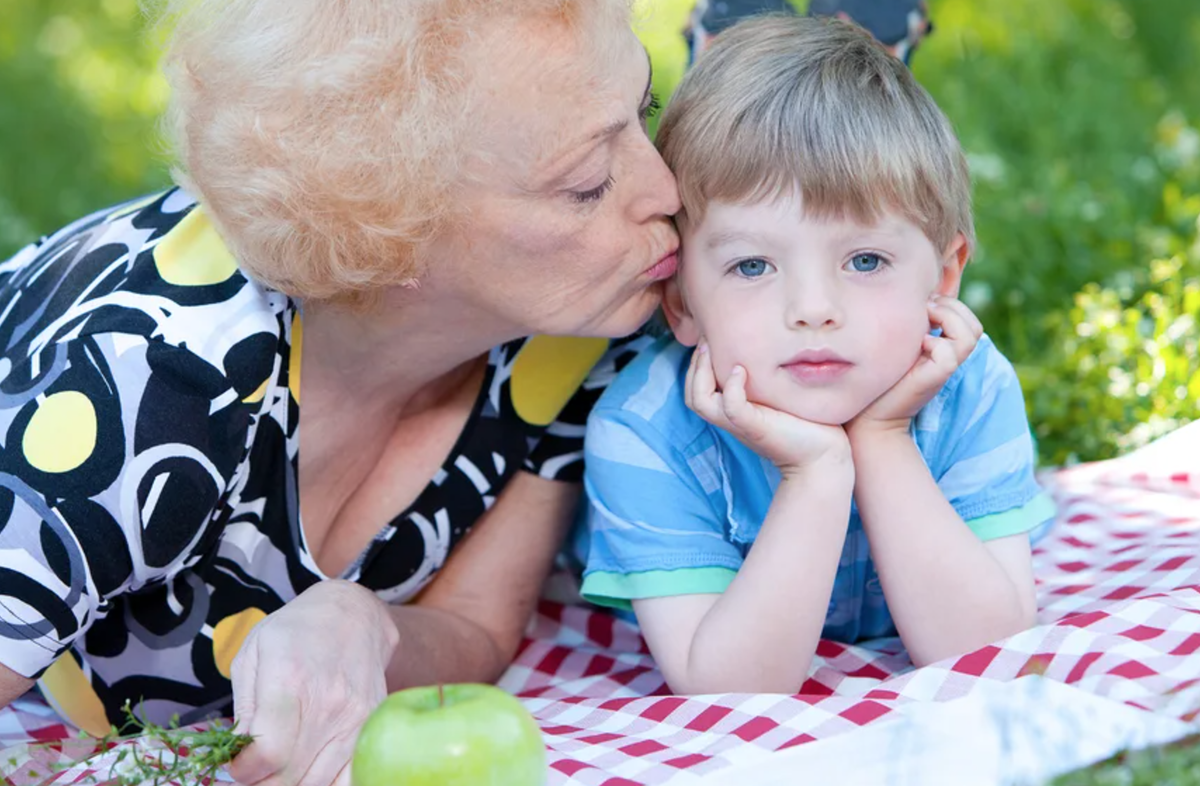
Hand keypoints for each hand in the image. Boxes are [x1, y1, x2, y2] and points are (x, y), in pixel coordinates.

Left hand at [227, 580, 399, 785]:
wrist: (354, 614)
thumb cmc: (296, 631)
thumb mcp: (253, 655)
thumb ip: (244, 710)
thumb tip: (239, 755)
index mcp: (290, 680)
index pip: (269, 754)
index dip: (244, 771)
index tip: (237, 764)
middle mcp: (329, 703)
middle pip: (291, 776)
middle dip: (262, 782)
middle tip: (254, 767)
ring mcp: (357, 718)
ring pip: (318, 782)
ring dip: (291, 783)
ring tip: (279, 765)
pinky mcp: (372, 727)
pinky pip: (350, 778)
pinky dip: (326, 782)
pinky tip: (310, 768)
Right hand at [685, 343, 850, 476]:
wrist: (824, 456)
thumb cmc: (807, 422)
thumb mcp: (780, 393)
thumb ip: (768, 376)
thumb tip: (770, 343)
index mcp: (732, 411)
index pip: (696, 388)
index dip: (697, 363)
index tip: (712, 337)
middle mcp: (730, 418)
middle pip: (692, 393)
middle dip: (695, 363)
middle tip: (708, 339)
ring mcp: (741, 424)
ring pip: (699, 400)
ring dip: (702, 372)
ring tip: (714, 350)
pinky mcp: (755, 427)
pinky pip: (730, 407)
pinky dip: (731, 387)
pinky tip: (741, 370)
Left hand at [849, 296, 982, 438]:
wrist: (870, 416)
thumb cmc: (878, 379)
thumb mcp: (898, 346)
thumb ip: (911, 328)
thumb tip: (915, 301)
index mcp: (943, 349)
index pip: (967, 319)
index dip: (950, 304)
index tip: (923, 303)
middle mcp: (949, 358)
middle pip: (974, 325)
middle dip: (952, 306)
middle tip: (925, 307)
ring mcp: (945, 369)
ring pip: (970, 334)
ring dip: (948, 318)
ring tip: (924, 322)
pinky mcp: (937, 378)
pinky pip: (949, 352)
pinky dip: (935, 342)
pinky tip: (916, 346)